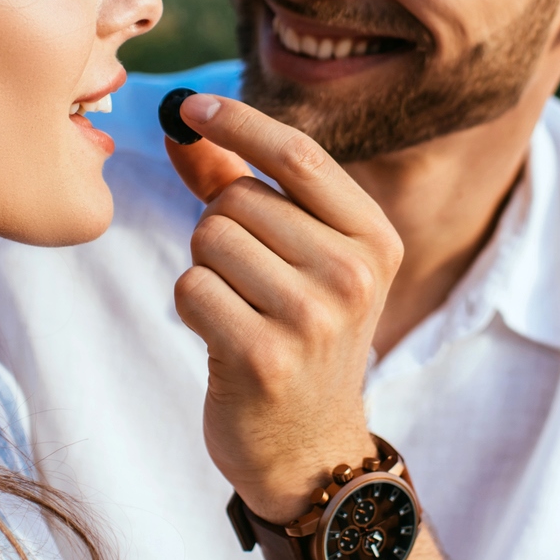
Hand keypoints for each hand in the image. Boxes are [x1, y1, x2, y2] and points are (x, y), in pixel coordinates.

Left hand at [165, 94, 402, 520]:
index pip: (299, 154)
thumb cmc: (298, 338)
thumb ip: (245, 186)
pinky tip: (223, 339)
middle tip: (248, 282)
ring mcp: (312, 317)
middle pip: (238, 198)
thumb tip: (185, 127)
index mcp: (375, 240)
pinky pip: (191, 288)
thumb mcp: (298, 260)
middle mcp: (353, 274)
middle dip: (221, 228)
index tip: (191, 107)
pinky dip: (192, 308)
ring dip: (206, 270)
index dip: (240, 122)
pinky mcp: (263, 356)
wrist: (311, 451)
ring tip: (240, 310)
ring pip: (209, 239)